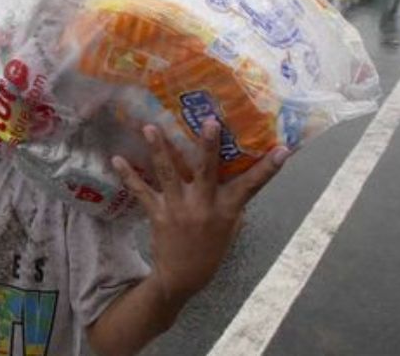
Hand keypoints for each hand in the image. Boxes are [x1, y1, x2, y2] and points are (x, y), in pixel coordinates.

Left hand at [112, 122, 289, 302]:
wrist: (182, 277)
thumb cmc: (210, 250)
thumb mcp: (230, 228)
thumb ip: (232, 202)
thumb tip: (237, 171)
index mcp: (226, 210)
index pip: (251, 186)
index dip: (268, 168)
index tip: (283, 149)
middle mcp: (203, 206)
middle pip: (207, 171)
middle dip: (208, 146)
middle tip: (209, 121)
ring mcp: (179, 209)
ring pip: (168, 174)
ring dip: (159, 149)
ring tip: (149, 128)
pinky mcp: (158, 214)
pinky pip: (141, 191)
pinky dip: (128, 176)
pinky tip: (116, 159)